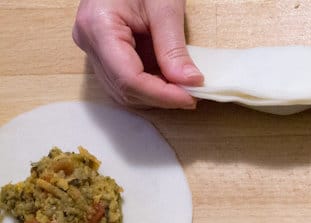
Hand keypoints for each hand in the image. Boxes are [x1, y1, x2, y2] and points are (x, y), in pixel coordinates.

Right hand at [72, 0, 202, 108]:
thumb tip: (189, 83)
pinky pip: (126, 80)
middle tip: (193, 94)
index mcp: (98, 26)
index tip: (190, 98)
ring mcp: (94, 48)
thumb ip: (174, 48)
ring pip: (123, 90)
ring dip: (156, 96)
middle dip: (160, 98)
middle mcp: (89, 42)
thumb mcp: (165, 7)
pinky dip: (150, 87)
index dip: (161, 95)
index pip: (128, 78)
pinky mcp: (105, 52)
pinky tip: (172, 82)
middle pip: (124, 88)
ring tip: (184, 88)